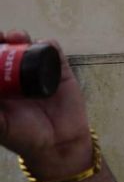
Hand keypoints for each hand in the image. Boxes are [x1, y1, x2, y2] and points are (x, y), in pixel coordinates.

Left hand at [0, 33, 93, 181]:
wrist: (59, 144)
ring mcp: (38, 71)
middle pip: (6, 49)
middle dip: (1, 39)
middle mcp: (16, 75)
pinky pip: (54, 51)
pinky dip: (48, 44)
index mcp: (0, 85)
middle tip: (0, 38)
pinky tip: (42, 44)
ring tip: (15, 37)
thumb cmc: (24, 137)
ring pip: (27, 46)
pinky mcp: (60, 70)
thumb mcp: (0, 124)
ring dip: (19, 37)